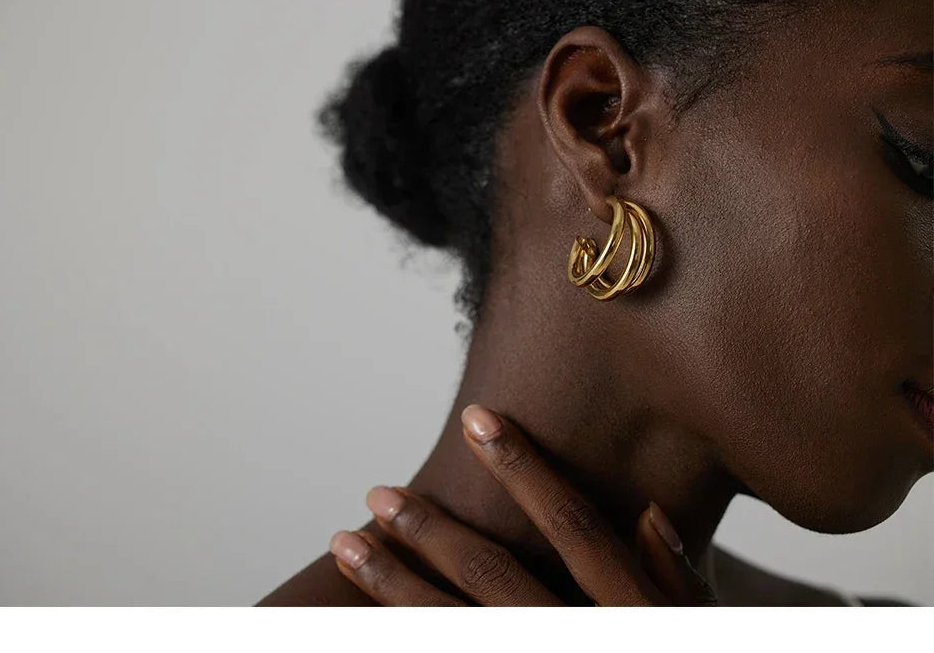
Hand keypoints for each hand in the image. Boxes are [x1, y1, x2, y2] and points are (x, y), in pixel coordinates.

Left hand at [328, 404, 717, 605]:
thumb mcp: (703, 630)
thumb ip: (678, 582)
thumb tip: (651, 513)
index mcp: (630, 614)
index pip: (571, 527)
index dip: (522, 468)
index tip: (477, 420)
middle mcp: (576, 639)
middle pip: (492, 578)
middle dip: (430, 531)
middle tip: (379, 493)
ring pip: (451, 626)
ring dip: (391, 585)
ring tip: (347, 545)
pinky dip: (400, 634)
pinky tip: (359, 616)